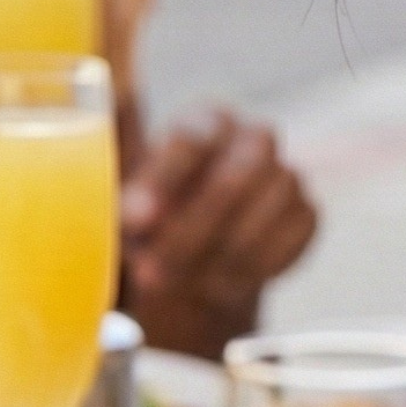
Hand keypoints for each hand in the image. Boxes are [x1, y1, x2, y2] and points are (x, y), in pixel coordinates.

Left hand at [120, 111, 317, 357]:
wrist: (190, 260)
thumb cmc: (146, 222)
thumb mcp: (119, 201)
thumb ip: (113, 183)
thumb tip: (99, 169)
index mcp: (202, 122)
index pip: (193, 135)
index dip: (165, 179)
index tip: (134, 221)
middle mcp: (250, 138)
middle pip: (240, 171)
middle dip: (195, 229)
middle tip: (151, 274)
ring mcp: (284, 173)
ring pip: (272, 202)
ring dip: (224, 252)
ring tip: (182, 284)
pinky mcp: (306, 211)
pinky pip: (297, 230)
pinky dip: (259, 262)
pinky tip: (221, 283)